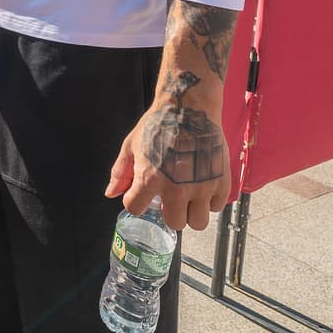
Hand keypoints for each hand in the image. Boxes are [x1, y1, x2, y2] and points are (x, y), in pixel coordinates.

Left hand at [106, 92, 230, 231]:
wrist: (189, 108)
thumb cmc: (158, 125)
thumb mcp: (131, 146)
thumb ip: (121, 173)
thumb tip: (111, 194)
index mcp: (150, 179)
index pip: (136, 209)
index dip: (136, 201)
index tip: (142, 195)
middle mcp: (176, 189)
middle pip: (174, 223)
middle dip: (169, 212)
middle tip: (170, 197)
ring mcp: (201, 187)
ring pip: (198, 223)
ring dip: (192, 212)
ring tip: (189, 195)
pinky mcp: (221, 182)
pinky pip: (216, 207)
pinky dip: (210, 200)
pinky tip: (202, 184)